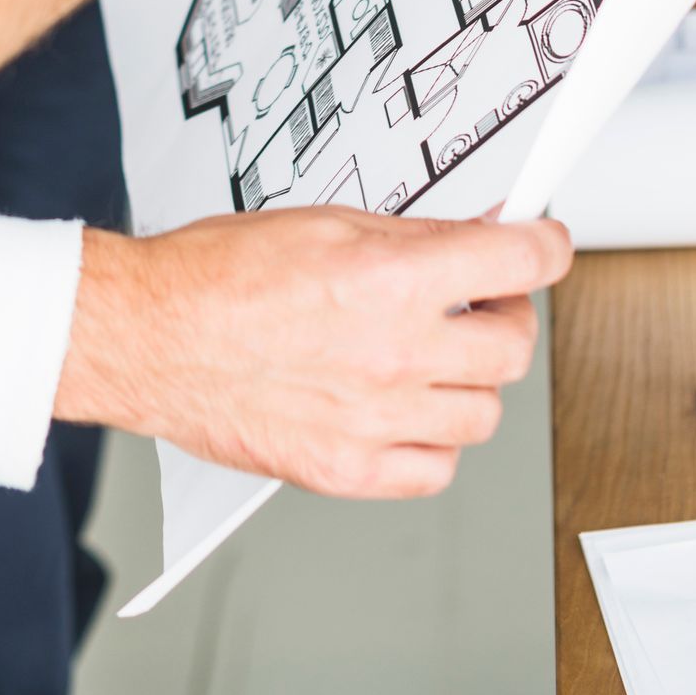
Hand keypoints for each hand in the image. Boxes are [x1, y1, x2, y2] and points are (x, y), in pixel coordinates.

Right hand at [55, 210, 570, 496]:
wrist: (149, 336)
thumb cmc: (213, 276)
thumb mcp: (322, 224)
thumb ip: (406, 237)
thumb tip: (466, 238)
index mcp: (390, 280)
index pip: (516, 263)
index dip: (546, 248)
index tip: (546, 246)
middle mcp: (394, 354)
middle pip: (512, 346)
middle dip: (505, 314)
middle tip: (481, 300)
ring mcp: (376, 420)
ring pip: (484, 413)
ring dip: (470, 380)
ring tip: (433, 357)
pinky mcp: (349, 470)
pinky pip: (436, 469)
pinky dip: (433, 441)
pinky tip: (404, 410)